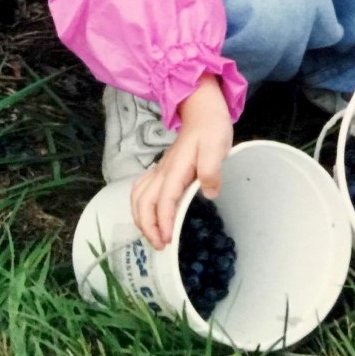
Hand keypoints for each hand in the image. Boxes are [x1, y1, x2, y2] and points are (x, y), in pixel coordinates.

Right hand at [130, 74, 232, 249]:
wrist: (202, 109)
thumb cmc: (211, 128)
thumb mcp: (217, 146)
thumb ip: (211, 170)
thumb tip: (209, 193)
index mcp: (176, 168)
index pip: (164, 200)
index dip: (163, 221)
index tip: (167, 240)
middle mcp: (163, 171)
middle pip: (143, 202)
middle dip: (148, 226)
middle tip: (161, 246)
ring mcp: (159, 170)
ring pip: (137, 197)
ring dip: (141, 219)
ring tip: (154, 236)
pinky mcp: (161, 171)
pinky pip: (141, 191)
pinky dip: (140, 208)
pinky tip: (150, 217)